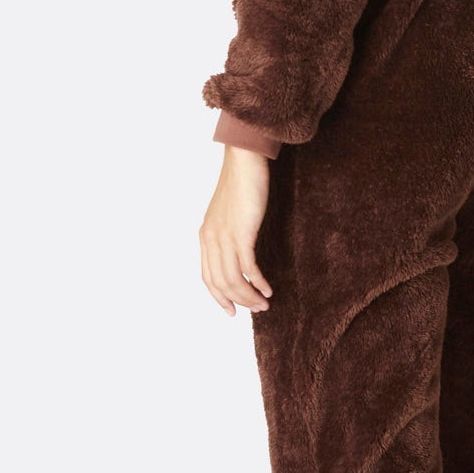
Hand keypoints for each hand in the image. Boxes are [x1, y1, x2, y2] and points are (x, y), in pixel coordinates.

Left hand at [200, 145, 275, 315]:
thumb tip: (240, 250)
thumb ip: (229, 233)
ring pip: (234, 279)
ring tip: (264, 304)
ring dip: (249, 296)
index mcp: (206, 236)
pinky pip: (248, 267)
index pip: (208, 277)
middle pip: (221, 283)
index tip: (232, 310)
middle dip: (238, 300)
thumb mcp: (229, 213)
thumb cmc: (241, 184)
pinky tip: (268, 289)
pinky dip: (257, 282)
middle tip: (256, 310)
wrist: (244, 162)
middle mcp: (211, 240)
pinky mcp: (241, 234)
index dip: (219, 297)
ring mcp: (224, 237)